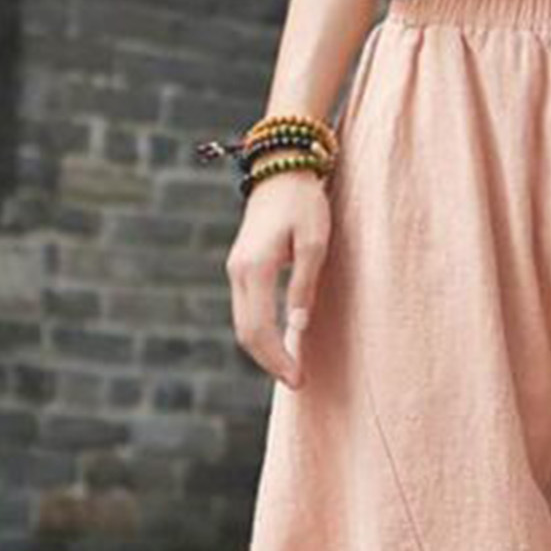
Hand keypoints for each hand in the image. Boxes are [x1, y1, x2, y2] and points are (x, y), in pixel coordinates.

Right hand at [225, 171, 332, 389]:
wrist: (281, 169)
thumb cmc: (304, 204)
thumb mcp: (314, 242)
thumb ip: (305, 284)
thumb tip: (299, 327)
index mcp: (255, 268)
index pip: (260, 328)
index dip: (278, 358)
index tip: (298, 378)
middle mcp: (238, 272)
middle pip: (246, 332)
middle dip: (270, 362)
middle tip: (297, 382)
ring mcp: (236, 270)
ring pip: (243, 323)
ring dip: (264, 351)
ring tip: (290, 369)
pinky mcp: (241, 268)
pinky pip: (246, 310)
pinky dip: (261, 333)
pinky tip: (281, 345)